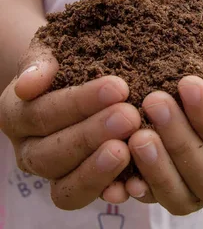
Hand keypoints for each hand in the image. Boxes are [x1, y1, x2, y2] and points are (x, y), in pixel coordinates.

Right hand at [0, 44, 140, 209]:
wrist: (80, 77)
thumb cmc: (68, 62)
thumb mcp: (52, 52)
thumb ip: (40, 63)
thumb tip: (29, 85)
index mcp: (17, 116)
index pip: (42, 113)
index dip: (79, 102)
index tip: (119, 86)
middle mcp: (30, 152)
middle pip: (52, 154)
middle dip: (92, 135)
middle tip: (129, 116)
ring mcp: (56, 175)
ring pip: (66, 188)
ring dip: (99, 170)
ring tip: (129, 149)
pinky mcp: (84, 188)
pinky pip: (92, 199)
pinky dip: (114, 192)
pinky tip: (136, 181)